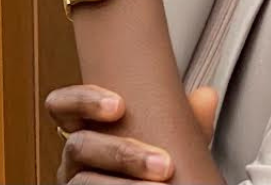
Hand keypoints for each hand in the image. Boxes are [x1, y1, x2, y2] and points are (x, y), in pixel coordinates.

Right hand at [46, 84, 218, 183]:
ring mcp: (75, 182)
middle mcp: (75, 156)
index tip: (118, 105)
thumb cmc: (153, 160)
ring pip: (83, 183)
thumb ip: (184, 116)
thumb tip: (207, 96)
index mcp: (89, 127)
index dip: (83, 100)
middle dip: (123, 153)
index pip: (63, 105)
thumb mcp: (168, 135)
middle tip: (163, 164)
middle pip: (80, 146)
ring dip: (122, 184)